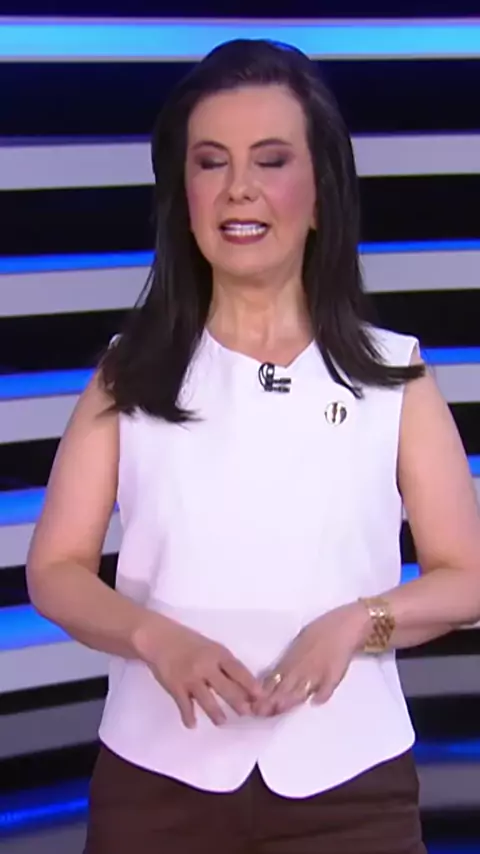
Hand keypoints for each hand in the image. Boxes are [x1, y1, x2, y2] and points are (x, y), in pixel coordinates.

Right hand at [134, 613, 263, 728]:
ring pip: (207, 700)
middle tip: (247, 713)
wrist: (160, 638)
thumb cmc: (188, 642)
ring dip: (216, 714)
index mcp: (217, 653)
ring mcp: (190, 677)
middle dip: (238, 703)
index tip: (261, 696)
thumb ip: (224, 664)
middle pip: (226, 688)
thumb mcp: (210, 647)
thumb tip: (242, 686)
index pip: (238, 670)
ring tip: (222, 722)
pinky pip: (184, 705)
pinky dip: (188, 716)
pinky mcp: (175, 686)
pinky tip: (192, 724)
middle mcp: (206, 666)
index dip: (251, 684)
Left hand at [252, 603, 369, 716]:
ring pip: (300, 688)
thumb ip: (287, 662)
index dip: (263, 693)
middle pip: (283, 687)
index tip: (253, 705)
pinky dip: (321, 694)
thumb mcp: (299, 643)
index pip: (273, 679)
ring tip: (277, 710)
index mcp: (291, 659)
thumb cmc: (321, 630)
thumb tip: (272, 679)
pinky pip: (327, 686)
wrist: (345, 625)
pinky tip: (315, 701)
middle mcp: (301, 666)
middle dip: (270, 701)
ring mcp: (317, 670)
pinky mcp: (335, 672)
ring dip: (288, 700)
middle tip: (259, 712)